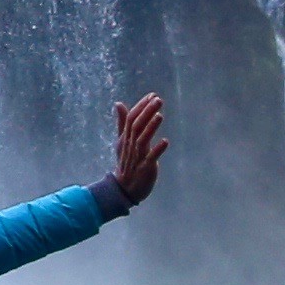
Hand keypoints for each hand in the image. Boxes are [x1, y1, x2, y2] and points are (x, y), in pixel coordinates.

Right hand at [105, 91, 166, 213]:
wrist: (124, 188)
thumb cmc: (126, 162)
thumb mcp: (122, 141)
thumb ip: (122, 122)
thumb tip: (119, 103)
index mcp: (126, 138)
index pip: (131, 119)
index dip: (141, 106)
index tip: (152, 95)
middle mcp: (131, 145)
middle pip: (136, 126)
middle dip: (147, 112)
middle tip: (158, 100)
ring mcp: (137, 157)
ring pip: (142, 140)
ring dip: (151, 128)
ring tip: (160, 115)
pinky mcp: (145, 169)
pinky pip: (150, 158)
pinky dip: (157, 150)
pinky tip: (165, 141)